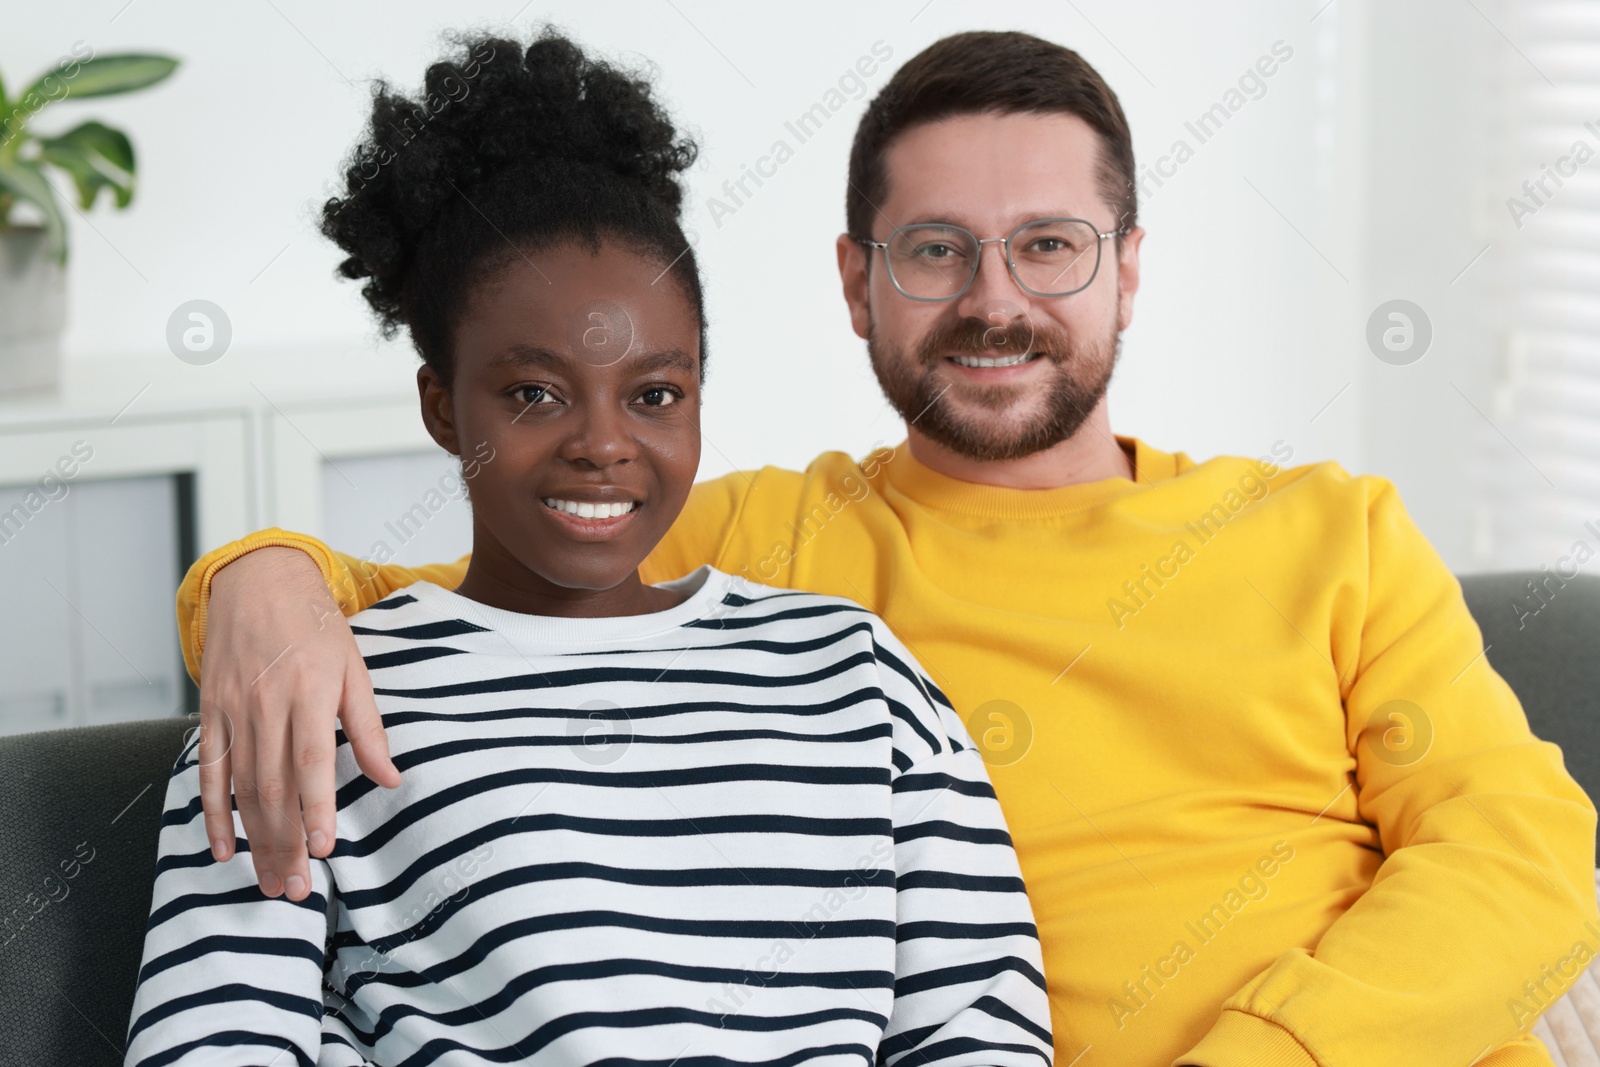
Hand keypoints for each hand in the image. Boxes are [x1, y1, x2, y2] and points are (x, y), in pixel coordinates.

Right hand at [198, 546, 400, 899]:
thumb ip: (369, 728)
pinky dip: (213, 814)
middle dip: (284, 843)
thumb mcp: (355, 669)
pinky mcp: (210, 713)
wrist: (258, 582)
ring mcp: (233, 710)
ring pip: (241, 788)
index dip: (316, 808)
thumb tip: (391, 778)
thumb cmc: (315, 626)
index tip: (325, 849)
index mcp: (310, 692)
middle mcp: (266, 704)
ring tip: (269, 881)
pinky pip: (209, 771)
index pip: (311, 761)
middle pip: (273, 787)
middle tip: (295, 889)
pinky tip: (225, 849)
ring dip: (255, 840)